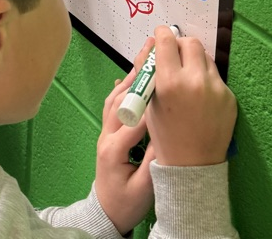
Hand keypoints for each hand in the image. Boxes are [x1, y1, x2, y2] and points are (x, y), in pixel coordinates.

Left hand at [95, 38, 155, 234]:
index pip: (133, 120)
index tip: (165, 85)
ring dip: (129, 80)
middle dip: (137, 79)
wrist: (106, 213)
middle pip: (120, 101)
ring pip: (115, 100)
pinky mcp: (108, 133)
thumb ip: (154, 163)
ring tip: (144, 61)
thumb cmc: (127, 203)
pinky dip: (122, 89)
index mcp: (114, 149)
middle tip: (151, 57)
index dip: (149, 103)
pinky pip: (113, 106)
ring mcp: (105, 133)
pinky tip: (128, 78)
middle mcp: (106, 136)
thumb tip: (167, 136)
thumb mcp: (145, 188)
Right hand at [146, 26, 236, 166]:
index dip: (162, 35)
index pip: (167, 41)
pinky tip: (199, 97)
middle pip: (191, 43)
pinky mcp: (230, 98)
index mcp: (170, 82)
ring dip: (195, 61)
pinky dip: (206, 80)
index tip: (161, 36)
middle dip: (181, 45)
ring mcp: (216, 89)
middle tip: (175, 57)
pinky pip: (216, 77)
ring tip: (187, 78)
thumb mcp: (148, 102)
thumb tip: (151, 44)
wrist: (192, 166)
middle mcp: (195, 81)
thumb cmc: (164, 135)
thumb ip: (147, 70)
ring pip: (206, 58)